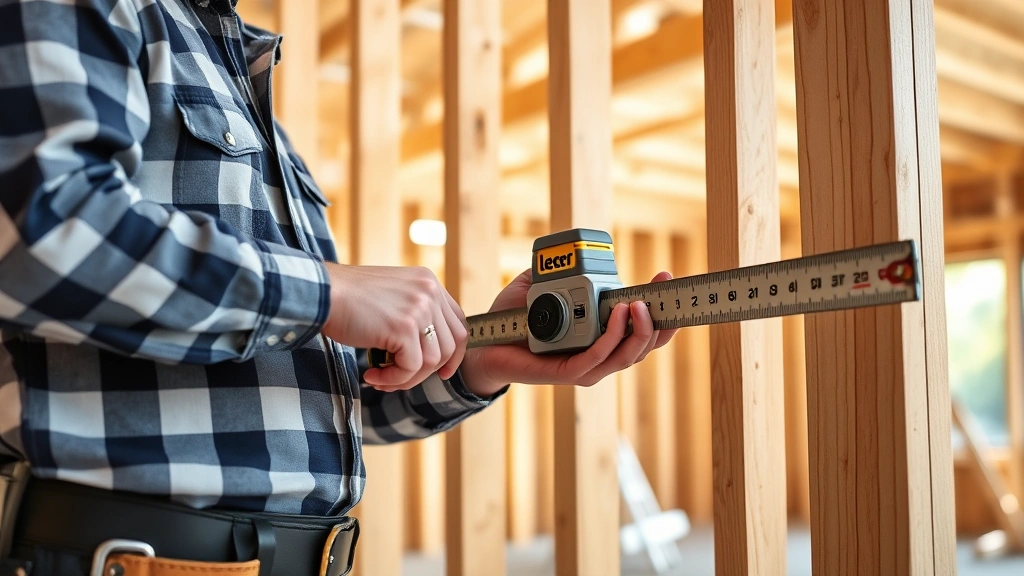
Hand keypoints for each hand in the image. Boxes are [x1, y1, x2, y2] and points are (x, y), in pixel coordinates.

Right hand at [321, 263, 468, 389]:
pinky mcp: (404, 327)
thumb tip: (429, 354)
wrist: (320, 292)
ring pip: (432, 361)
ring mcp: (419, 308)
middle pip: (449, 345)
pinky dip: (393, 380)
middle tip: (398, 378)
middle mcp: (429, 291)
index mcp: (428, 281)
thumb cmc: (347, 299)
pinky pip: (411, 368)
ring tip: (380, 379)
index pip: (458, 323)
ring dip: (406, 378)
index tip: (440, 371)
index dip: (453, 353)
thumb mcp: (391, 297)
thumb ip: (413, 314)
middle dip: (427, 371)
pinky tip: (372, 376)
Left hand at [458, 269, 677, 396]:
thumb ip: (559, 270)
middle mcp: (598, 356)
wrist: (482, 342)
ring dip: (638, 331)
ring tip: (637, 304)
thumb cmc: (513, 317)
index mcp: (600, 338)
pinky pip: (596, 359)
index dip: (662, 311)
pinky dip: (611, 339)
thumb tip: (577, 255)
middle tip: (662, 287)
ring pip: (625, 356)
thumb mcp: (540, 286)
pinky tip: (617, 315)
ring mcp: (584, 368)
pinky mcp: (567, 373)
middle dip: (660, 319)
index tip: (667, 279)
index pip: (641, 332)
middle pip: (643, 346)